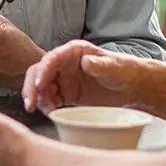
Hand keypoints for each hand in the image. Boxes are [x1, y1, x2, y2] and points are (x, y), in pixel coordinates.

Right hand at [22, 40, 143, 113]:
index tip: (39, 85)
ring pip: (41, 88)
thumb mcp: (115, 68)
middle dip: (31, 87)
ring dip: (39, 99)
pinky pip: (50, 100)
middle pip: (39, 72)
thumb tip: (85, 61)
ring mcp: (64, 79)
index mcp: (74, 51)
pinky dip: (47, 107)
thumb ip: (100, 65)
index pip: (52, 58)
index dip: (43, 71)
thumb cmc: (126, 71)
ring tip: (47, 111)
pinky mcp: (67, 94)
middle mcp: (65, 64)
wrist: (134, 87)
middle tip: (31, 104)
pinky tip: (52, 113)